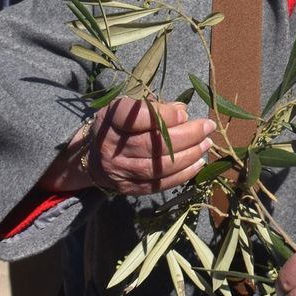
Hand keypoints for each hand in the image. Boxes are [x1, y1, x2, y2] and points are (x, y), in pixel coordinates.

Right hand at [42, 98, 215, 195]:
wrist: (88, 156)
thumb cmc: (115, 125)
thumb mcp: (127, 108)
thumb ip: (153, 107)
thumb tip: (182, 111)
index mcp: (109, 120)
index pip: (134, 118)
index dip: (162, 116)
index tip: (184, 113)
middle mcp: (110, 147)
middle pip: (151, 144)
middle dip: (186, 136)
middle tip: (207, 127)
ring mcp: (119, 171)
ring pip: (158, 167)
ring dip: (188, 156)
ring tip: (206, 144)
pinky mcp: (128, 188)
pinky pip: (158, 185)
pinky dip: (182, 175)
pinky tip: (198, 163)